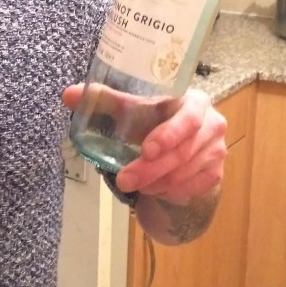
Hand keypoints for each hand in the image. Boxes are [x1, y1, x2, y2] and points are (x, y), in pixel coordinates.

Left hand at [62, 84, 226, 204]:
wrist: (182, 139)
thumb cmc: (155, 117)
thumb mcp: (133, 107)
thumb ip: (104, 100)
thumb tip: (69, 95)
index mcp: (194, 101)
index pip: (188, 119)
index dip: (169, 135)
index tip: (146, 150)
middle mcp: (212, 125)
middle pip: (183, 153)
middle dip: (150, 169)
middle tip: (124, 180)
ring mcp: (217, 151)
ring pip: (185, 174)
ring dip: (156, 183)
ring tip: (134, 184)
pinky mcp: (215, 173)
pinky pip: (190, 189)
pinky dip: (168, 192)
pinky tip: (153, 189)